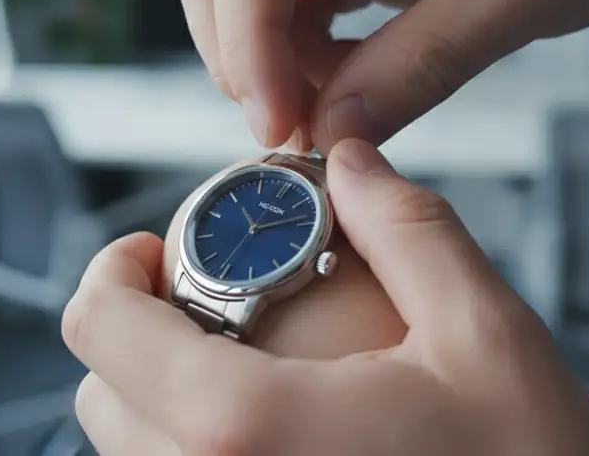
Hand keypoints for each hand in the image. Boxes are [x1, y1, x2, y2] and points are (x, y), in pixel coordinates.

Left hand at [63, 139, 588, 454]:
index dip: (115, 270)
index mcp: (245, 428)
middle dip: (143, 330)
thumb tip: (353, 162)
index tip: (156, 251)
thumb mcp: (487, 337)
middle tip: (216, 300)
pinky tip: (275, 431)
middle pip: (103, 395)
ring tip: (253, 364)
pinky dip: (190, 447)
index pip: (102, 330)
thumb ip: (408, 231)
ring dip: (163, 392)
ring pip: (129, 454)